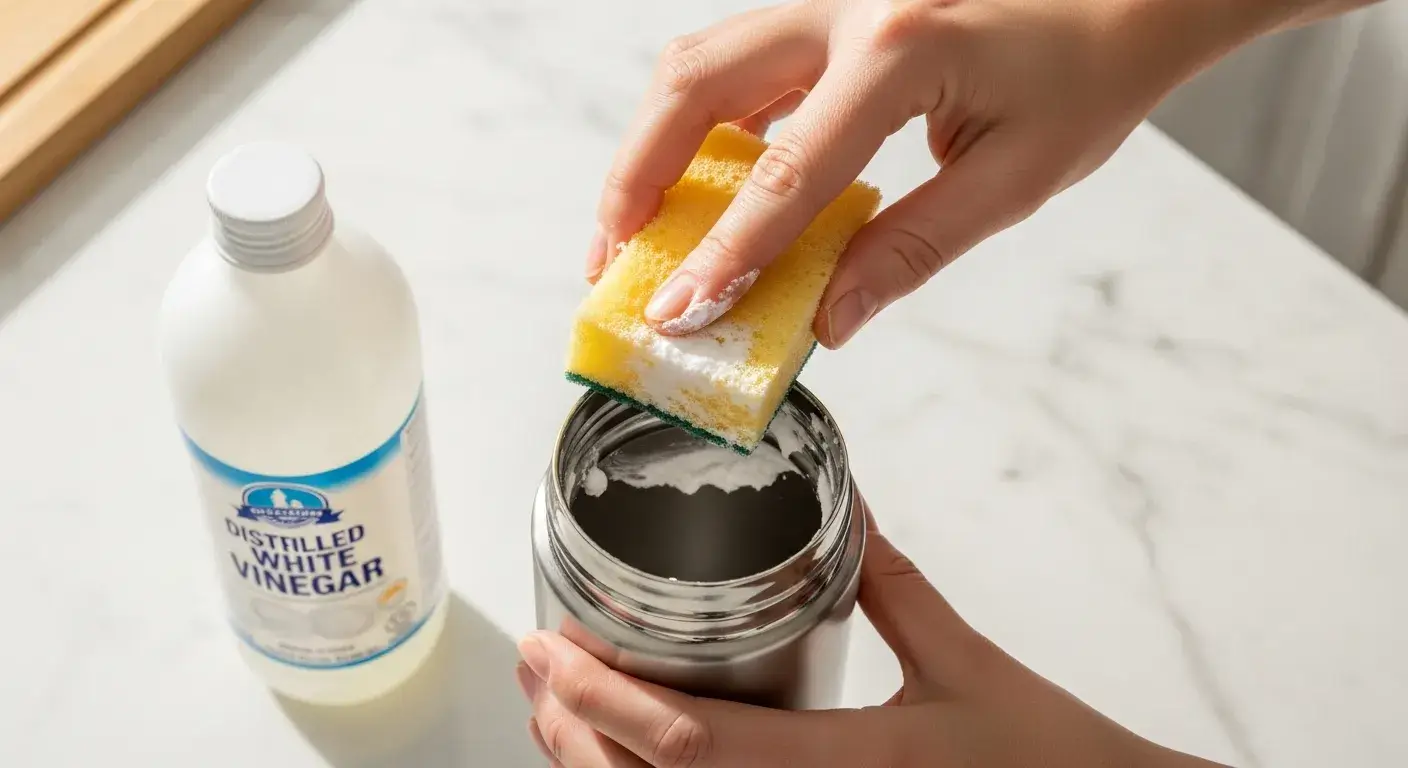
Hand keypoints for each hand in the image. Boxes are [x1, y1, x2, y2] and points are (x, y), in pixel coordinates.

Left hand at [515, 498, 1228, 766]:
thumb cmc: (1046, 759)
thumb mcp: (966, 665)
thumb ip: (895, 586)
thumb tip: (851, 509)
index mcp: (845, 766)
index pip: (692, 742)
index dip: (604, 698)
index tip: (550, 649)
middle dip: (572, 729)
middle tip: (531, 666)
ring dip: (595, 763)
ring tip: (555, 706)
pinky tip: (628, 750)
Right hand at [586, 0, 1317, 346]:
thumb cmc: (1085, 78)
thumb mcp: (1011, 180)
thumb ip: (910, 248)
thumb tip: (825, 318)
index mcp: (897, 49)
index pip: (784, 172)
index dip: (725, 253)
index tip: (680, 314)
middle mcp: (844, 6)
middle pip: (696, 85)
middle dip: (638, 178)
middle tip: (614, 260)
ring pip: (702, 63)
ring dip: (655, 147)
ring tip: (635, 230)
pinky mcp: (827, 9)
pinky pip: (738, 63)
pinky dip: (702, 127)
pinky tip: (699, 184)